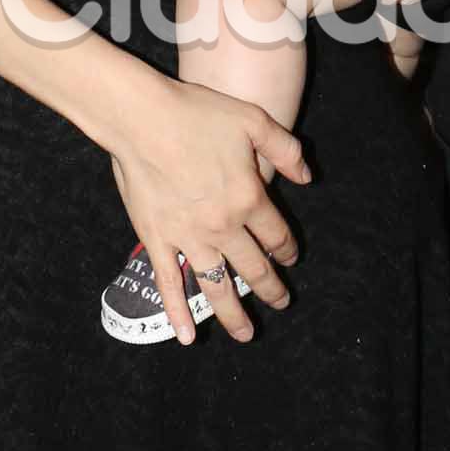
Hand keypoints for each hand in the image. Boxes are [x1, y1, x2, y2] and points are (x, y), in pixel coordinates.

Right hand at [107, 82, 308, 346]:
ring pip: (217, 286)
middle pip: (253, 267)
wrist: (142, 118)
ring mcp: (188, 237)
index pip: (276, 235)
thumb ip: (286, 149)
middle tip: (282, 302)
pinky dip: (177, 312)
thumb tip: (308, 176)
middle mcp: (223, 226)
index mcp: (249, 198)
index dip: (288, 250)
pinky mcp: (156, 240)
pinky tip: (187, 336)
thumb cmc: (197, 113)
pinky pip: (170, 284)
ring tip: (246, 334)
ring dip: (233, 314)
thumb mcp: (254, 120)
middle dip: (271, 289)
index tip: (292, 259)